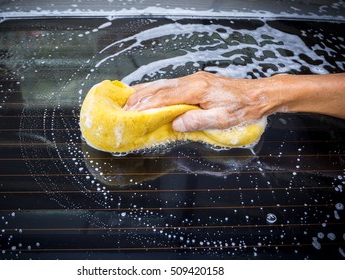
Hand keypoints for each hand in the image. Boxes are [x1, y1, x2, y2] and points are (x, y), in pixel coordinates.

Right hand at [124, 72, 270, 131]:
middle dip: (140, 97)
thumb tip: (175, 124)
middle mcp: (192, 81)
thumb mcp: (222, 120)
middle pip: (160, 87)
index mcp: (197, 90)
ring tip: (128, 99)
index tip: (130, 112)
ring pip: (163, 84)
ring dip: (145, 91)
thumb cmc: (242, 109)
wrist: (258, 95)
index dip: (146, 105)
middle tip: (123, 107)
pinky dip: (156, 90)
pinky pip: (170, 85)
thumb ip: (197, 121)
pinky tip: (149, 93)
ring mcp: (194, 80)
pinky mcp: (196, 82)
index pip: (165, 97)